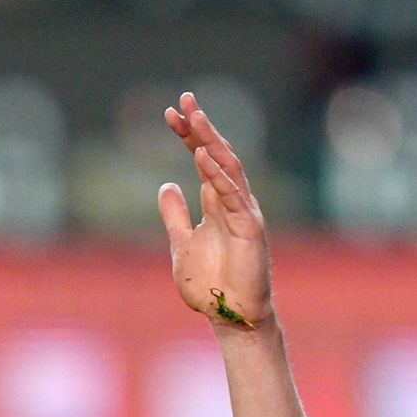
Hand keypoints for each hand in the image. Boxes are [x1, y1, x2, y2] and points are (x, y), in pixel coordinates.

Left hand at [159, 92, 272, 330]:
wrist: (230, 316)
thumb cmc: (210, 284)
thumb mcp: (182, 243)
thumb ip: (175, 215)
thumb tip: (167, 185)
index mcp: (217, 202)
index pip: (204, 159)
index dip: (188, 135)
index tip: (169, 114)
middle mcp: (233, 201)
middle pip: (218, 155)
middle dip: (201, 127)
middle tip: (185, 100)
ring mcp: (244, 213)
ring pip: (229, 168)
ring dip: (211, 141)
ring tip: (194, 117)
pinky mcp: (249, 228)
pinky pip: (232, 195)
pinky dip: (217, 174)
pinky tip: (201, 154)